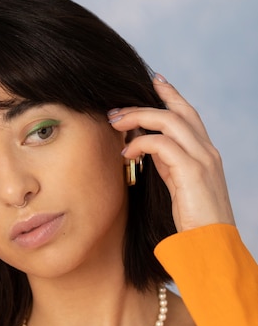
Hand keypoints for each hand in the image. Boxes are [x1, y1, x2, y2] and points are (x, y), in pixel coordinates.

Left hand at [108, 75, 235, 231]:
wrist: (212, 244)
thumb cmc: (194, 221)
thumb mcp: (180, 186)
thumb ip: (168, 165)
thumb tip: (146, 148)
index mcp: (206, 153)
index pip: (189, 114)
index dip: (171, 95)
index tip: (154, 80)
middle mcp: (207, 151)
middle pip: (178, 111)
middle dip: (145, 103)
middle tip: (117, 108)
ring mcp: (202, 159)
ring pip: (168, 121)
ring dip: (137, 118)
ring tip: (114, 124)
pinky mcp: (192, 171)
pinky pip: (161, 144)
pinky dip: (140, 143)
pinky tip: (126, 153)